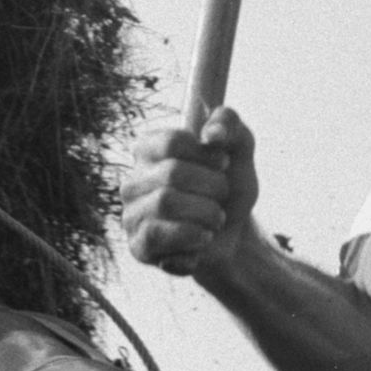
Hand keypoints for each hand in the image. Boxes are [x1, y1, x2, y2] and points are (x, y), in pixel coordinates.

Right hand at [120, 108, 261, 278]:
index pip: (172, 142)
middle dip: (212, 186)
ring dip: (206, 213)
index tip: (224, 163)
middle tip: (223, 196)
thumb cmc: (229, 183)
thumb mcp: (238, 147)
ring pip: (165, 203)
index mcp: (149, 149)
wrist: (234, 233)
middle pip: (172, 173)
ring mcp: (132, 214)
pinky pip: (160, 239)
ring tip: (216, 219)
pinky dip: (194, 239)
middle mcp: (133, 180)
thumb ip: (228, 123)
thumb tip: (212, 134)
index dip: (207, 154)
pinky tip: (202, 239)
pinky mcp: (139, 247)